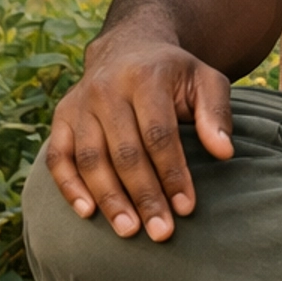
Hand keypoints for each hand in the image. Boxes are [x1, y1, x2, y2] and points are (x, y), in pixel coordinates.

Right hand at [43, 27, 234, 241]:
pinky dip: (69, 187)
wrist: (128, 48)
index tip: (186, 208)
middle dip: (144, 195)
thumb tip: (223, 152)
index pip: (159, 133)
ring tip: (129, 230)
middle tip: (160, 232)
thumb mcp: (204, 80)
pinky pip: (58, 157)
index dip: (172, 173)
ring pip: (90, 158)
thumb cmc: (173, 74)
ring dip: (109, 198)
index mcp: (146, 77)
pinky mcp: (61, 117)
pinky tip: (87, 213)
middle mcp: (107, 88)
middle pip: (125, 151)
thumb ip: (216, 112)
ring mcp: (80, 103)